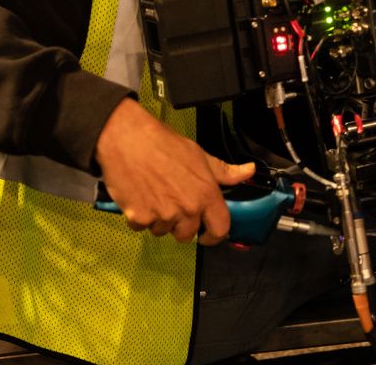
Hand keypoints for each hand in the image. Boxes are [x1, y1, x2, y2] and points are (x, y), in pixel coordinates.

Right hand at [94, 98, 255, 244]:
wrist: (127, 139)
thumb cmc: (163, 144)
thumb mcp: (199, 154)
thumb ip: (224, 171)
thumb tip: (248, 172)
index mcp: (206, 193)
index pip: (220, 229)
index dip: (215, 236)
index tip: (207, 235)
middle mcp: (187, 208)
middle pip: (187, 235)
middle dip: (180, 225)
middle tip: (172, 204)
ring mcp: (163, 215)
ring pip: (163, 231)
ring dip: (159, 220)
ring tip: (153, 194)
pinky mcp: (139, 218)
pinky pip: (141, 227)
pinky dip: (139, 216)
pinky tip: (138, 196)